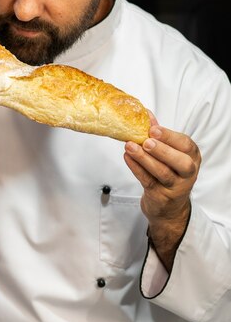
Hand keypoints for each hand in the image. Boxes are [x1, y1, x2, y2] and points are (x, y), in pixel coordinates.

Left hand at [123, 113, 200, 270]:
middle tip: (146, 141)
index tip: (153, 129)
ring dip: (144, 159)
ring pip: (162, 173)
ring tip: (130, 147)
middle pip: (180, 162)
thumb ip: (158, 134)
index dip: (169, 136)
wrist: (168, 207)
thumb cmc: (169, 173)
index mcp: (192, 157)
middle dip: (162, 150)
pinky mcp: (161, 196)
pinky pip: (148, 181)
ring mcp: (176, 187)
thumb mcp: (169, 152)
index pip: (186, 145)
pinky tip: (127, 158)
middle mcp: (188, 172)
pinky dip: (136, 169)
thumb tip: (146, 114)